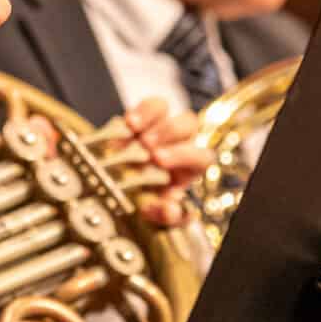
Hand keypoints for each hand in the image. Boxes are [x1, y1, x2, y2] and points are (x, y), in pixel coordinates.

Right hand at [114, 97, 209, 226]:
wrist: (118, 187)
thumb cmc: (145, 200)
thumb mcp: (155, 213)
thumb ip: (164, 216)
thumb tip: (170, 211)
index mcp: (189, 167)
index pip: (201, 156)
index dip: (183, 156)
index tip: (159, 161)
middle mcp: (180, 142)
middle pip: (188, 124)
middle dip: (168, 133)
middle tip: (147, 145)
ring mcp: (161, 125)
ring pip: (167, 108)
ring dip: (151, 119)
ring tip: (135, 133)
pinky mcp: (144, 116)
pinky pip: (150, 105)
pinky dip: (139, 111)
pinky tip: (127, 123)